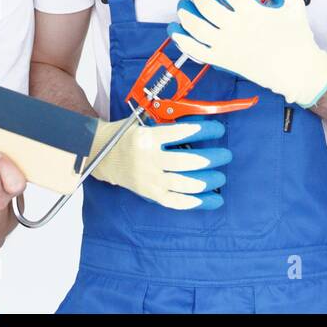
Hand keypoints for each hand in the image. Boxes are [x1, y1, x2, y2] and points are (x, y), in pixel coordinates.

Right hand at [91, 117, 229, 209]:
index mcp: (146, 137)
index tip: (218, 129)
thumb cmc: (126, 136)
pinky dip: (194, 202)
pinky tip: (209, 199)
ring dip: (207, 181)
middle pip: (186, 161)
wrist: (101, 156)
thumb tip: (201, 127)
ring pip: (184, 184)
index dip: (203, 131)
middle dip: (211, 159)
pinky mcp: (149, 193)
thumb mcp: (143, 124)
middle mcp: (148, 159)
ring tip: (220, 177)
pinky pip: (175, 201)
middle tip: (225, 155)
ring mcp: (149, 179)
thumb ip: (168, 127)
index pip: (180, 133)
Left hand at [169, 0, 326, 107]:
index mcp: (252, 12)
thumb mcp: (295, 6)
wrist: (296, 71)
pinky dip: (182, 39)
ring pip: (195, 26)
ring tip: (184, 3)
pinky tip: (176, 29)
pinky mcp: (222, 60)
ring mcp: (227, 45)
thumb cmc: (297, 40)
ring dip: (185, 11)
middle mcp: (236, 28)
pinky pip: (195, 50)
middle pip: (205, 4)